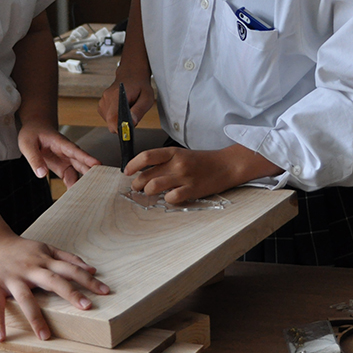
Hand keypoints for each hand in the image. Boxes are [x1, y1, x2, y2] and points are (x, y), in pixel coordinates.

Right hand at [0, 232, 109, 340]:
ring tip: (45, 336)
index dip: (88, 279)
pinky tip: (1, 337)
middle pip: (53, 281)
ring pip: (25, 298)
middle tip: (87, 307)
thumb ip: (67, 258)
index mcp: (44, 259)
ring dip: (35, 317)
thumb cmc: (20, 249)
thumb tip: (92, 268)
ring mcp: (12, 277)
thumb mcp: (45, 248)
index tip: (105, 291)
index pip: (70, 269)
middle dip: (71, 293)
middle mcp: (31, 268)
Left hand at [18, 124, 99, 187]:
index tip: (97, 164)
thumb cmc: (33, 133)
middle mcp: (67, 152)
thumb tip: (42, 174)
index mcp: (60, 142)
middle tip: (100, 183)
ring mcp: (66, 160)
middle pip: (81, 163)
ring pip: (79, 172)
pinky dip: (74, 187)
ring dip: (83, 182)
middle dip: (91, 172)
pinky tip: (75, 197)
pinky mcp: (63, 168)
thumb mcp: (27, 144)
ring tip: (89, 195)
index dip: (86, 157)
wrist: (36, 129)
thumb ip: (34, 159)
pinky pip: (71, 178)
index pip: (75, 150)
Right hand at [98, 78, 154, 132]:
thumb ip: (139, 110)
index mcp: (116, 96)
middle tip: (132, 117)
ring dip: (119, 120)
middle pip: (111, 122)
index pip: (112, 118)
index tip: (126, 132)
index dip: (119, 128)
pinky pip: (108, 118)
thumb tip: (131, 123)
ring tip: (128, 110)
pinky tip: (122, 109)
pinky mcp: (101, 105)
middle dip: (122, 125)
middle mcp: (106, 98)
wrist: (131, 74)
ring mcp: (102, 101)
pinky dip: (115, 117)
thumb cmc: (140, 85)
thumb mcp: (146, 97)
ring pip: (109, 121)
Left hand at [124, 144, 280, 203]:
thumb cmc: (201, 161)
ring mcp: (184, 177)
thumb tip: (143, 171)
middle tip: (137, 187)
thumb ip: (164, 162)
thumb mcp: (181, 155)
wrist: (225, 165)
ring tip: (150, 193)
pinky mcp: (192, 190)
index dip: (132, 165)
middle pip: (146, 175)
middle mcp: (177, 164)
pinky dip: (167, 200)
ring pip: (154, 187)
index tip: (127, 171)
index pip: (146, 156)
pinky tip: (170, 197)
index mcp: (173, 152)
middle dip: (137, 184)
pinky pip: (171, 198)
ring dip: (148, 192)